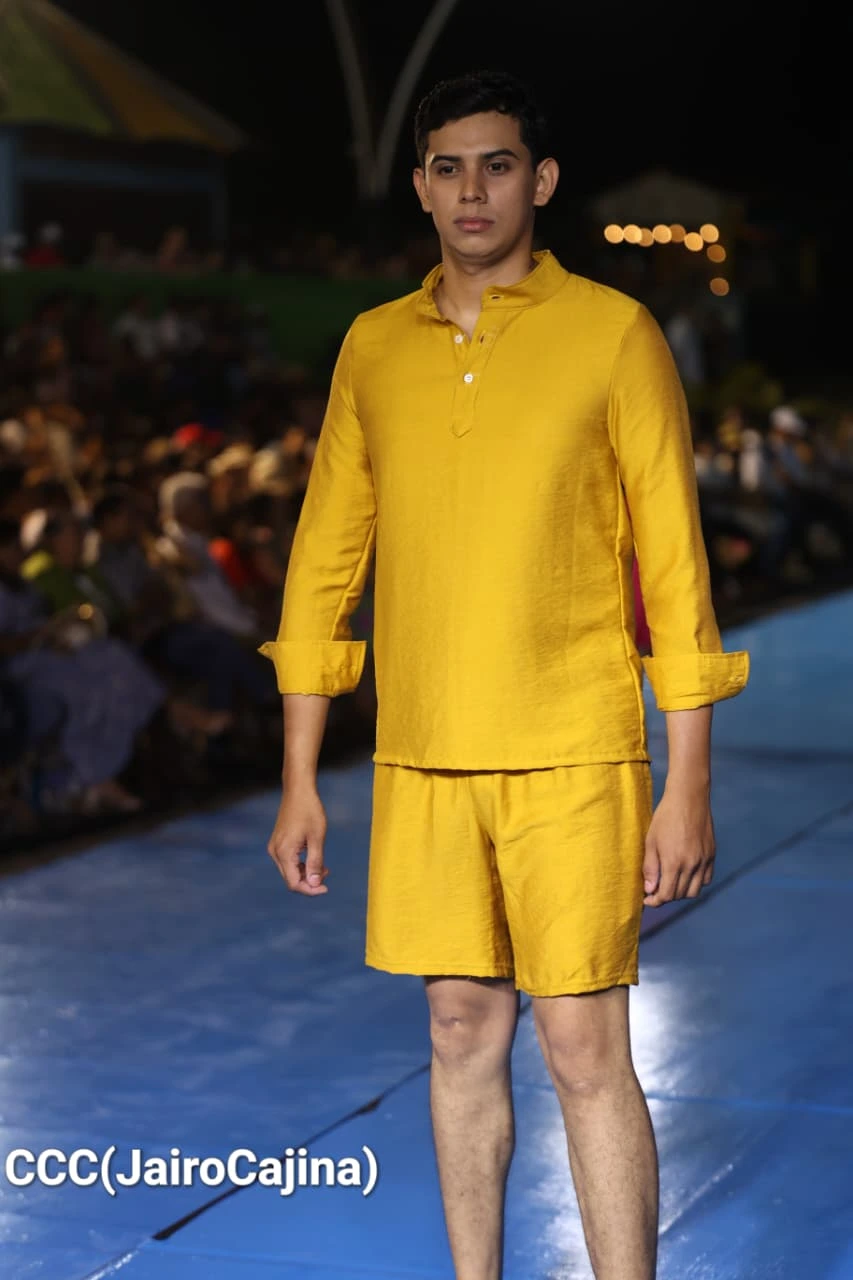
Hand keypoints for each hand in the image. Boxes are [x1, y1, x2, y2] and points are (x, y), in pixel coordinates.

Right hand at [267, 784, 329, 895]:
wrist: (298, 791)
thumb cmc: (310, 811)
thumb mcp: (317, 837)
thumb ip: (315, 862)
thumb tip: (315, 884)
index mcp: (284, 852)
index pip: (294, 883)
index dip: (310, 890)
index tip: (326, 888)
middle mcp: (275, 852)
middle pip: (290, 879)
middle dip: (309, 882)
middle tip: (327, 874)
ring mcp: (275, 847)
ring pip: (289, 871)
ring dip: (306, 874)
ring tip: (324, 867)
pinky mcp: (278, 843)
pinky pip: (288, 861)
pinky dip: (301, 865)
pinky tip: (314, 859)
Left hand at [642, 782, 714, 906]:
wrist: (689, 798)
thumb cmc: (665, 817)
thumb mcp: (651, 841)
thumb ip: (650, 867)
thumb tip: (649, 889)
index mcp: (674, 862)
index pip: (667, 895)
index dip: (655, 901)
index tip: (647, 900)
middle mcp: (692, 865)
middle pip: (680, 895)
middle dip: (666, 897)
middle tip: (656, 891)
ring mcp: (704, 860)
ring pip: (695, 891)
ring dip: (681, 893)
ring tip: (671, 884)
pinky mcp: (711, 855)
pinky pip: (706, 879)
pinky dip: (695, 883)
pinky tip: (686, 875)